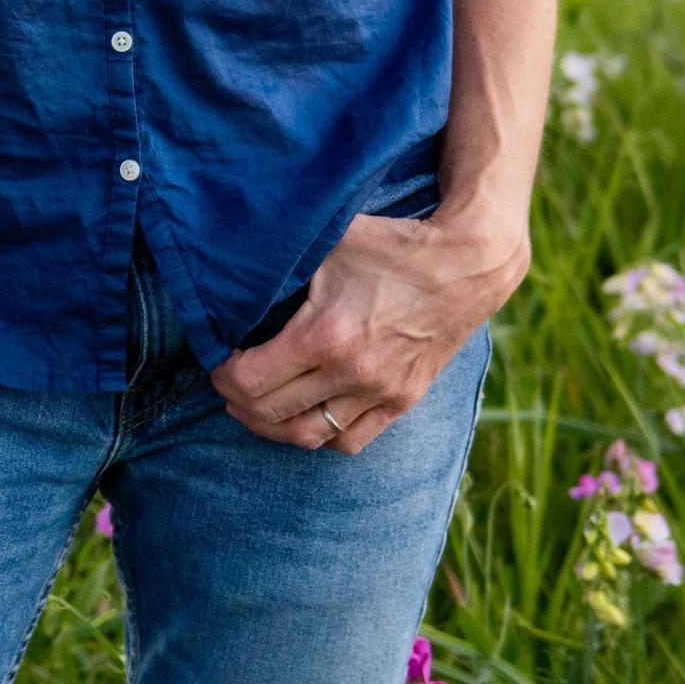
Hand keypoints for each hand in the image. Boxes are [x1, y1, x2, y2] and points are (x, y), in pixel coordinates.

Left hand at [214, 208, 525, 455]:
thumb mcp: (326, 243)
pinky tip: (303, 415)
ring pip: (309, 436)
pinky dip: (319, 436)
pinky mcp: (403, 401)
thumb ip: (278, 262)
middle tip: (227, 384)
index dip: (222, 375)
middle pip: (271, 414)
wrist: (467, 265)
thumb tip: (226, 266)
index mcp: (324, 336)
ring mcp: (381, 393)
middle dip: (237, 402)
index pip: (250, 381)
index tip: (216, 360)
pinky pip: (351, 440)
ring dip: (272, 427)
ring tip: (255, 406)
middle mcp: (351, 374)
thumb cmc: (390, 247)